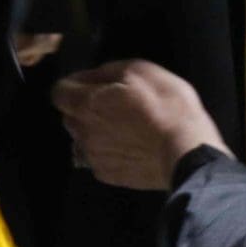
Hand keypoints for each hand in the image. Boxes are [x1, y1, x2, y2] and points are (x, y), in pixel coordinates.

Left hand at [53, 60, 227, 189]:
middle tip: (113, 104)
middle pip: (69, 116)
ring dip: (94, 131)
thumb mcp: (140, 70)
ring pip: (82, 139)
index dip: (74, 84)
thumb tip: (90, 77)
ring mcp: (93, 157)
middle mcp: (82, 132)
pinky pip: (98, 158)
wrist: (186, 151)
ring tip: (123, 128)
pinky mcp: (108, 176)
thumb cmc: (165, 105)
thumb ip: (107, 71)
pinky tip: (129, 148)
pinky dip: (107, 151)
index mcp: (86, 104)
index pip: (58, 91)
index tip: (93, 83)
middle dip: (83, 108)